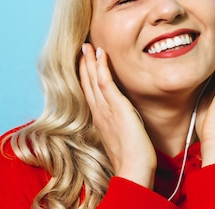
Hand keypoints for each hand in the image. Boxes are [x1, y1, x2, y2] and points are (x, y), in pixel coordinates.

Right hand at [79, 44, 156, 187]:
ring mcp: (105, 109)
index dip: (86, 77)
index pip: (90, 93)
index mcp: (100, 120)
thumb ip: (120, 126)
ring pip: (93, 80)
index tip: (86, 63)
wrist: (133, 170)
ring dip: (90, 61)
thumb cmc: (132, 159)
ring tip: (87, 46)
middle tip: (82, 48)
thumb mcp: (123, 138)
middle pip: (87, 83)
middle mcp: (99, 113)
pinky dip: (101, 66)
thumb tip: (125, 120)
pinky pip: (105, 82)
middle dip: (84, 65)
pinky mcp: (116, 107)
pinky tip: (101, 54)